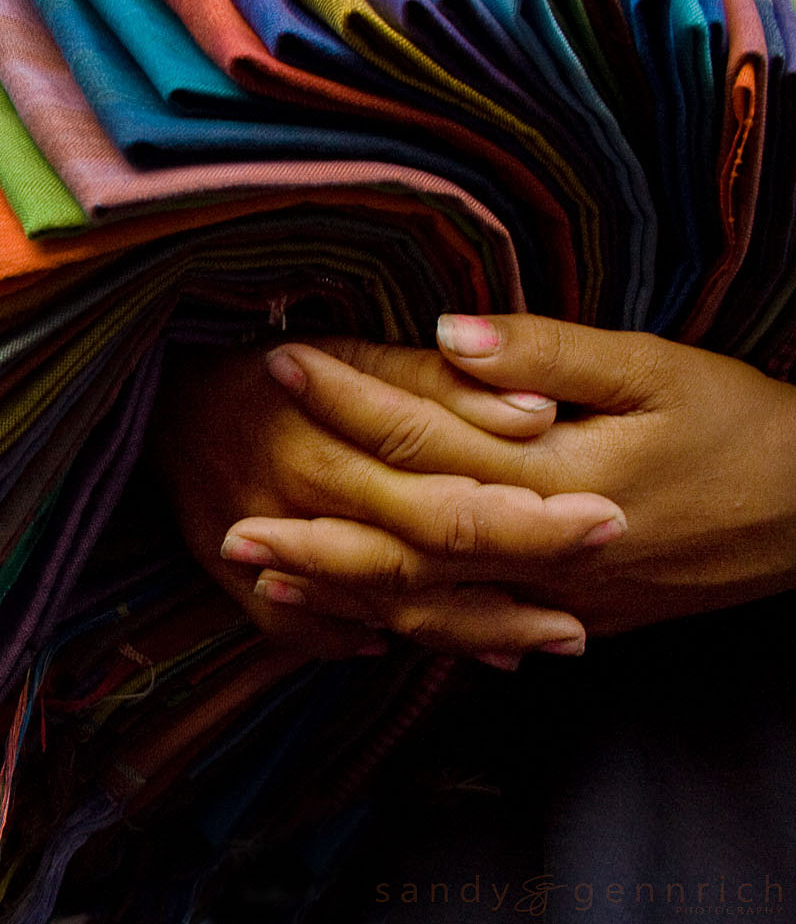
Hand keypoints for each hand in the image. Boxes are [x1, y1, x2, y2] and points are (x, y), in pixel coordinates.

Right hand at [152, 340, 612, 657]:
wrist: (147, 389)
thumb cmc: (258, 355)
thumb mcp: (345, 345)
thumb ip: (435, 382)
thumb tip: (536, 412)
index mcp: (324, 430)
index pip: (443, 485)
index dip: (528, 512)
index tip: (607, 520)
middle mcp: (293, 495)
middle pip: (420, 555)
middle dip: (514, 580)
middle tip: (593, 607)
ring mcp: (258, 545)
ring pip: (375, 603)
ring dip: (466, 628)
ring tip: (550, 641)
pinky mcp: (226, 577)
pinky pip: (299, 630)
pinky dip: (360, 641)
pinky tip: (419, 650)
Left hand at [244, 315, 795, 636]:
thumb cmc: (741, 428)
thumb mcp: (654, 369)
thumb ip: (547, 354)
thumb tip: (448, 335)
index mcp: (551, 475)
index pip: (421, 438)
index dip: (346, 398)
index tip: (281, 364)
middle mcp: (538, 548)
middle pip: (400, 543)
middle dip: (310, 530)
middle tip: (226, 520)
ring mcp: (552, 594)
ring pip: (424, 603)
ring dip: (337, 592)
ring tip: (262, 579)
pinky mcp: (569, 613)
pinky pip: (466, 633)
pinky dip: (401, 629)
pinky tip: (353, 626)